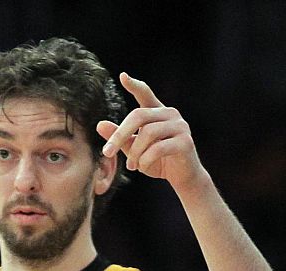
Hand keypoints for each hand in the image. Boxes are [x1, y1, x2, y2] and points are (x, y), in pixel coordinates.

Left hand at [96, 73, 207, 193]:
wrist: (184, 179)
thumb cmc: (159, 162)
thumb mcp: (135, 150)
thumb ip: (120, 138)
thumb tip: (99, 124)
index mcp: (158, 112)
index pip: (145, 94)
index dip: (134, 85)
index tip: (122, 76)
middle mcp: (170, 114)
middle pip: (138, 116)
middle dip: (120, 135)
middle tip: (107, 152)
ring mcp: (180, 126)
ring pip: (147, 133)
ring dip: (134, 153)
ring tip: (131, 166)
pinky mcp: (185, 142)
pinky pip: (158, 148)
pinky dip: (146, 160)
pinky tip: (143, 168)